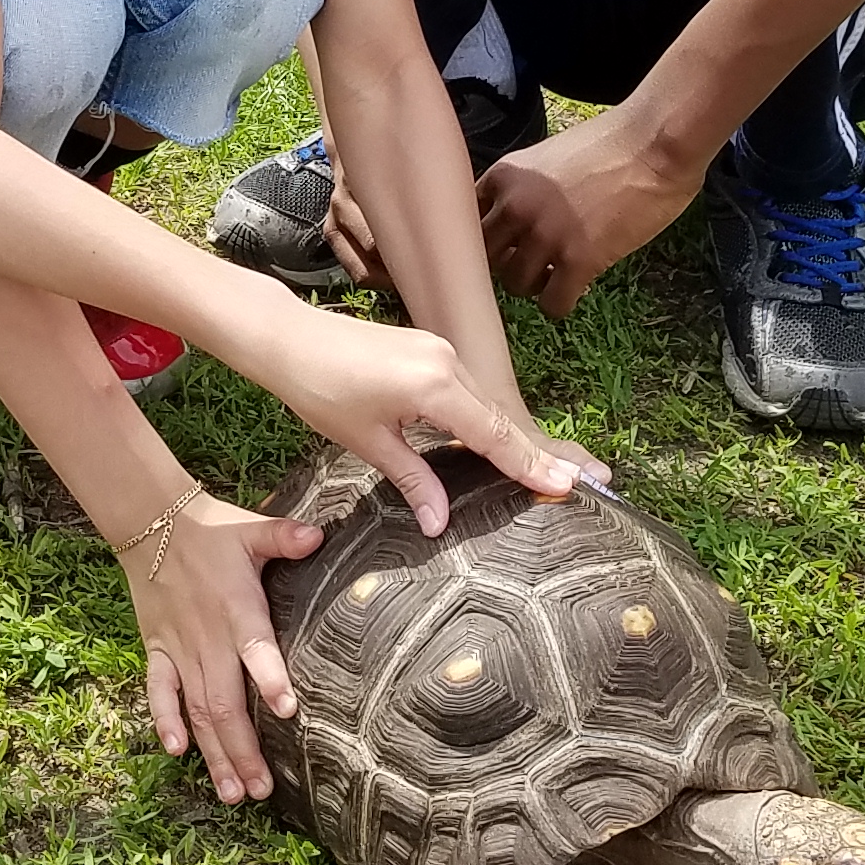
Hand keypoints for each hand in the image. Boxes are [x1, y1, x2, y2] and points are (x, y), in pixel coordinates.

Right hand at [129, 493, 322, 804]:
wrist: (152, 523)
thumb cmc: (212, 529)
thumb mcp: (251, 529)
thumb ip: (285, 536)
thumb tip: (320, 534)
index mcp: (236, 609)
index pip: (254, 648)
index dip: (269, 677)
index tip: (287, 710)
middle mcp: (207, 637)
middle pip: (223, 702)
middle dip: (243, 750)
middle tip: (262, 791)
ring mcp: (179, 648)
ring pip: (196, 710)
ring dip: (214, 753)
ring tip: (232, 793)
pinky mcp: (157, 649)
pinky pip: (158, 691)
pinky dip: (164, 720)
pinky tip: (175, 752)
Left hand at [253, 304, 595, 535]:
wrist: (291, 340)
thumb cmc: (321, 391)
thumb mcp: (368, 443)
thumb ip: (413, 481)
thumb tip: (440, 524)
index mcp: (435, 386)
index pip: (493, 434)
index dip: (528, 464)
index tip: (566, 485)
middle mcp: (447, 361)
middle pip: (498, 417)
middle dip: (531, 452)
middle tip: (574, 482)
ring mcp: (439, 349)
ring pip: (484, 401)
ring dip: (508, 434)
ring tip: (542, 468)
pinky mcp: (429, 347)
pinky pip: (467, 387)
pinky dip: (484, 415)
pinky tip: (493, 439)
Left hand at [476, 111, 695, 318]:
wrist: (655, 144)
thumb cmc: (612, 144)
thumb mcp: (549, 156)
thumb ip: (523, 189)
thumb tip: (512, 226)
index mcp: (505, 176)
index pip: (467, 221)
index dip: (487, 238)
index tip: (506, 245)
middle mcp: (516, 206)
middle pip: (485, 258)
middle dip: (508, 264)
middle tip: (534, 262)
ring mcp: (545, 235)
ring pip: (515, 285)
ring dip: (536, 284)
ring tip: (559, 272)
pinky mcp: (578, 260)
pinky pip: (552, 303)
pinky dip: (561, 302)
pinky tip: (577, 286)